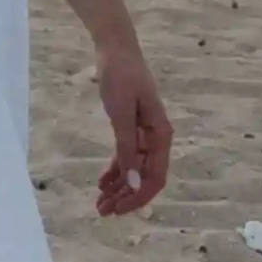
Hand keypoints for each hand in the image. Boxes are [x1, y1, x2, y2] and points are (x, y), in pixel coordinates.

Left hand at [94, 39, 173, 218]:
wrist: (115, 49)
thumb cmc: (121, 77)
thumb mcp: (121, 115)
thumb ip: (127, 150)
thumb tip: (134, 184)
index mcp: (161, 135)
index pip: (155, 177)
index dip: (139, 197)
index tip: (119, 209)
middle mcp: (156, 138)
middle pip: (145, 177)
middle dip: (126, 197)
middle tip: (103, 211)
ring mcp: (144, 134)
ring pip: (134, 169)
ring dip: (119, 187)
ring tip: (100, 203)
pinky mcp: (131, 127)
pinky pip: (126, 156)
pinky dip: (115, 170)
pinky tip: (102, 183)